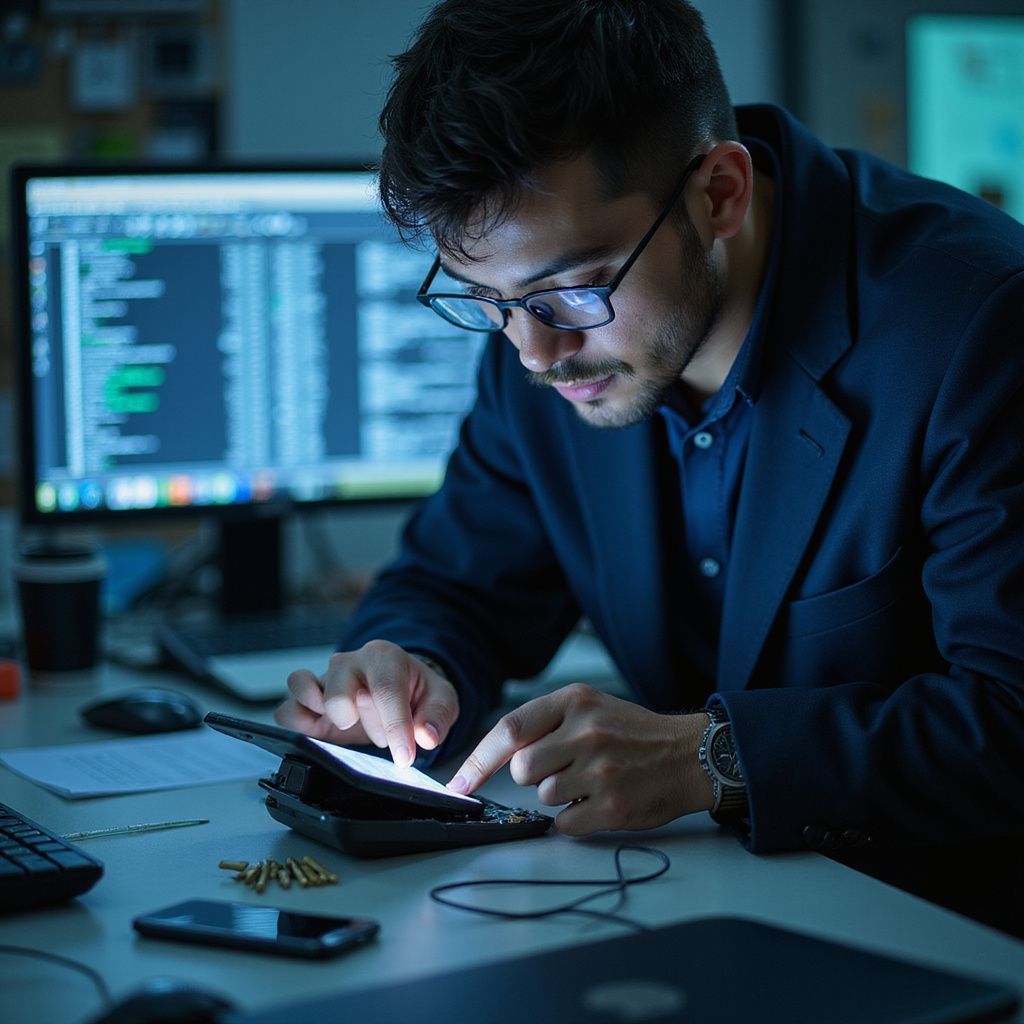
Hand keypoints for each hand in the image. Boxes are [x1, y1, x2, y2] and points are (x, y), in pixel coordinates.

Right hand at [274, 640, 459, 766]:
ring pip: (301, 687)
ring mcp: (324, 679)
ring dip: (324, 716)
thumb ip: (438, 716)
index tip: (404, 756)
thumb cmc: (416, 691)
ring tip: (347, 726)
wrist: (399, 686)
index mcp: (385, 657)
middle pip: (340, 690)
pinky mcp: (306, 702)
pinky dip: (296, 724)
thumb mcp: (442, 699)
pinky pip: (285, 709)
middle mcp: (350, 663)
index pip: (384, 689)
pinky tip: (322, 732)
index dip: (395, 726)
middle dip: (365, 723)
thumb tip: (426, 736)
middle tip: (383, 736)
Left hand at [448, 683, 713, 834]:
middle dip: (532, 776)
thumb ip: (546, 722)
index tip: (457, 784)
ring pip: (543, 796)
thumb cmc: (632, 732)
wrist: (689, 754)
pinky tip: (598, 800)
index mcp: (575, 701)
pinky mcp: (614, 805)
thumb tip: (498, 756)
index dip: (477, 760)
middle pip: (522, 768)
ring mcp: (601, 770)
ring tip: (590, 781)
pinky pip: (565, 822)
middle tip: (562, 769)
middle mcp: (587, 732)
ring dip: (558, 795)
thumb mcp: (590, 707)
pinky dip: (574, 818)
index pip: (509, 730)